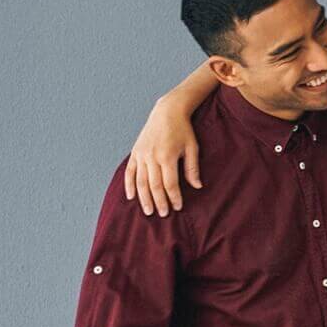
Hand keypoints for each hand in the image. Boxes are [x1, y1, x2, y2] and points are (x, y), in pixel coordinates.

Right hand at [124, 98, 201, 217]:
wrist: (167, 112)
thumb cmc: (183, 130)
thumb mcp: (193, 147)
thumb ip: (192, 168)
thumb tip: (197, 186)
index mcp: (168, 156)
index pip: (170, 183)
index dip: (174, 197)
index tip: (178, 207)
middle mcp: (152, 157)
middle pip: (154, 185)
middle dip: (159, 202)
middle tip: (163, 214)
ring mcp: (141, 155)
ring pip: (140, 182)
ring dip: (144, 198)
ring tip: (148, 211)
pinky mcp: (135, 152)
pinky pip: (129, 172)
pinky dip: (129, 185)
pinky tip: (131, 197)